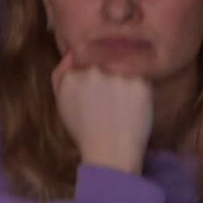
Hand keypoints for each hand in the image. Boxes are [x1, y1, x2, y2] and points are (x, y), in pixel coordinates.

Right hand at [52, 50, 155, 174]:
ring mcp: (118, 76)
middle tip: (112, 98)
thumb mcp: (62, 101)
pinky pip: (141, 76)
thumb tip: (70, 50)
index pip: (85, 57)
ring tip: (123, 103)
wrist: (111, 152)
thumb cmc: (84, 130)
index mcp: (72, 75)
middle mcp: (94, 72)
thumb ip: (61, 73)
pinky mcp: (141, 83)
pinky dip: (139, 88)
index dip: (95, 71)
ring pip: (123, 66)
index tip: (99, 87)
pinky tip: (134, 105)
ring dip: (124, 80)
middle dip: (109, 75)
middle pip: (105, 60)